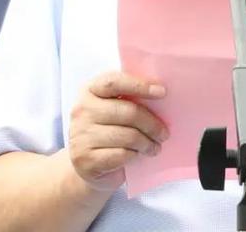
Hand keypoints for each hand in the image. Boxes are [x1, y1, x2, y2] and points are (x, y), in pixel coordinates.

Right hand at [68, 71, 168, 191]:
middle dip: (151, 123)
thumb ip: (129, 97)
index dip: (139, 85)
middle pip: (127, 112)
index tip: (162, 92)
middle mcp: (82, 110)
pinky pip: (121, 154)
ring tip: (155, 146)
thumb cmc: (105, 129)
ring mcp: (81, 136)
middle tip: (164, 133)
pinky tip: (139, 155)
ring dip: (147, 142)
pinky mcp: (87, 159)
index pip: (114, 82)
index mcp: (89, 90)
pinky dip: (136, 155)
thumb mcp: (112, 106)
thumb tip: (160, 93)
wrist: (83, 164)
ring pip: (128, 136)